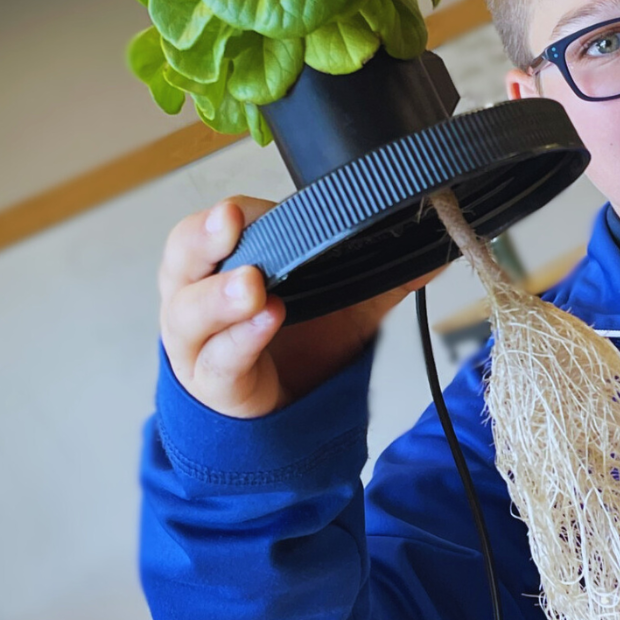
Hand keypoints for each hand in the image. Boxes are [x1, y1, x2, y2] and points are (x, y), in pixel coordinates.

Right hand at [159, 196, 435, 417]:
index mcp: (221, 260)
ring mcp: (198, 342)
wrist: (278, 411)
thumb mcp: (344, 298)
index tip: (245, 208)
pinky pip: (220, 361)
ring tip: (253, 285)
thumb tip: (437, 244)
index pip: (212, 225)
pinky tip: (266, 321)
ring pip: (190, 312)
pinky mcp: (214, 384)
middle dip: (203, 237)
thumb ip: (385, 270)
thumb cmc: (295, 339)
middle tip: (230, 221)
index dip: (232, 214)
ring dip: (221, 296)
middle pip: (183, 257)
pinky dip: (242, 340)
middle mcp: (197, 294)